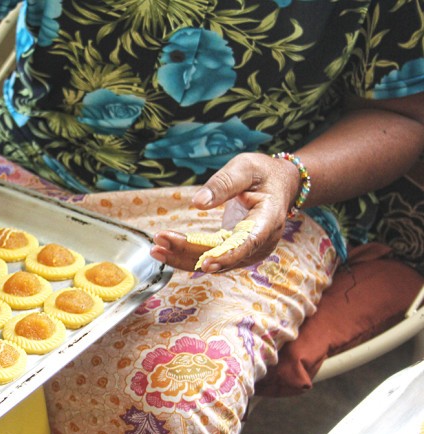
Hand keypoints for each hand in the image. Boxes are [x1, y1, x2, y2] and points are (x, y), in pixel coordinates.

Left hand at [150, 152, 299, 271]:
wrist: (279, 185)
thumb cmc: (263, 173)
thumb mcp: (245, 168)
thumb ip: (223, 183)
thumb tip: (198, 202)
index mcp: (268, 220)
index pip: (247, 244)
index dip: (226, 256)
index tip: (205, 263)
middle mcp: (260, 242)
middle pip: (222, 255)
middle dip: (188, 251)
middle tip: (160, 241)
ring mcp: (248, 251)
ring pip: (212, 260)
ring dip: (182, 256)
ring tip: (155, 248)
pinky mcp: (234, 251)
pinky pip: (209, 256)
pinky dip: (186, 254)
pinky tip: (164, 250)